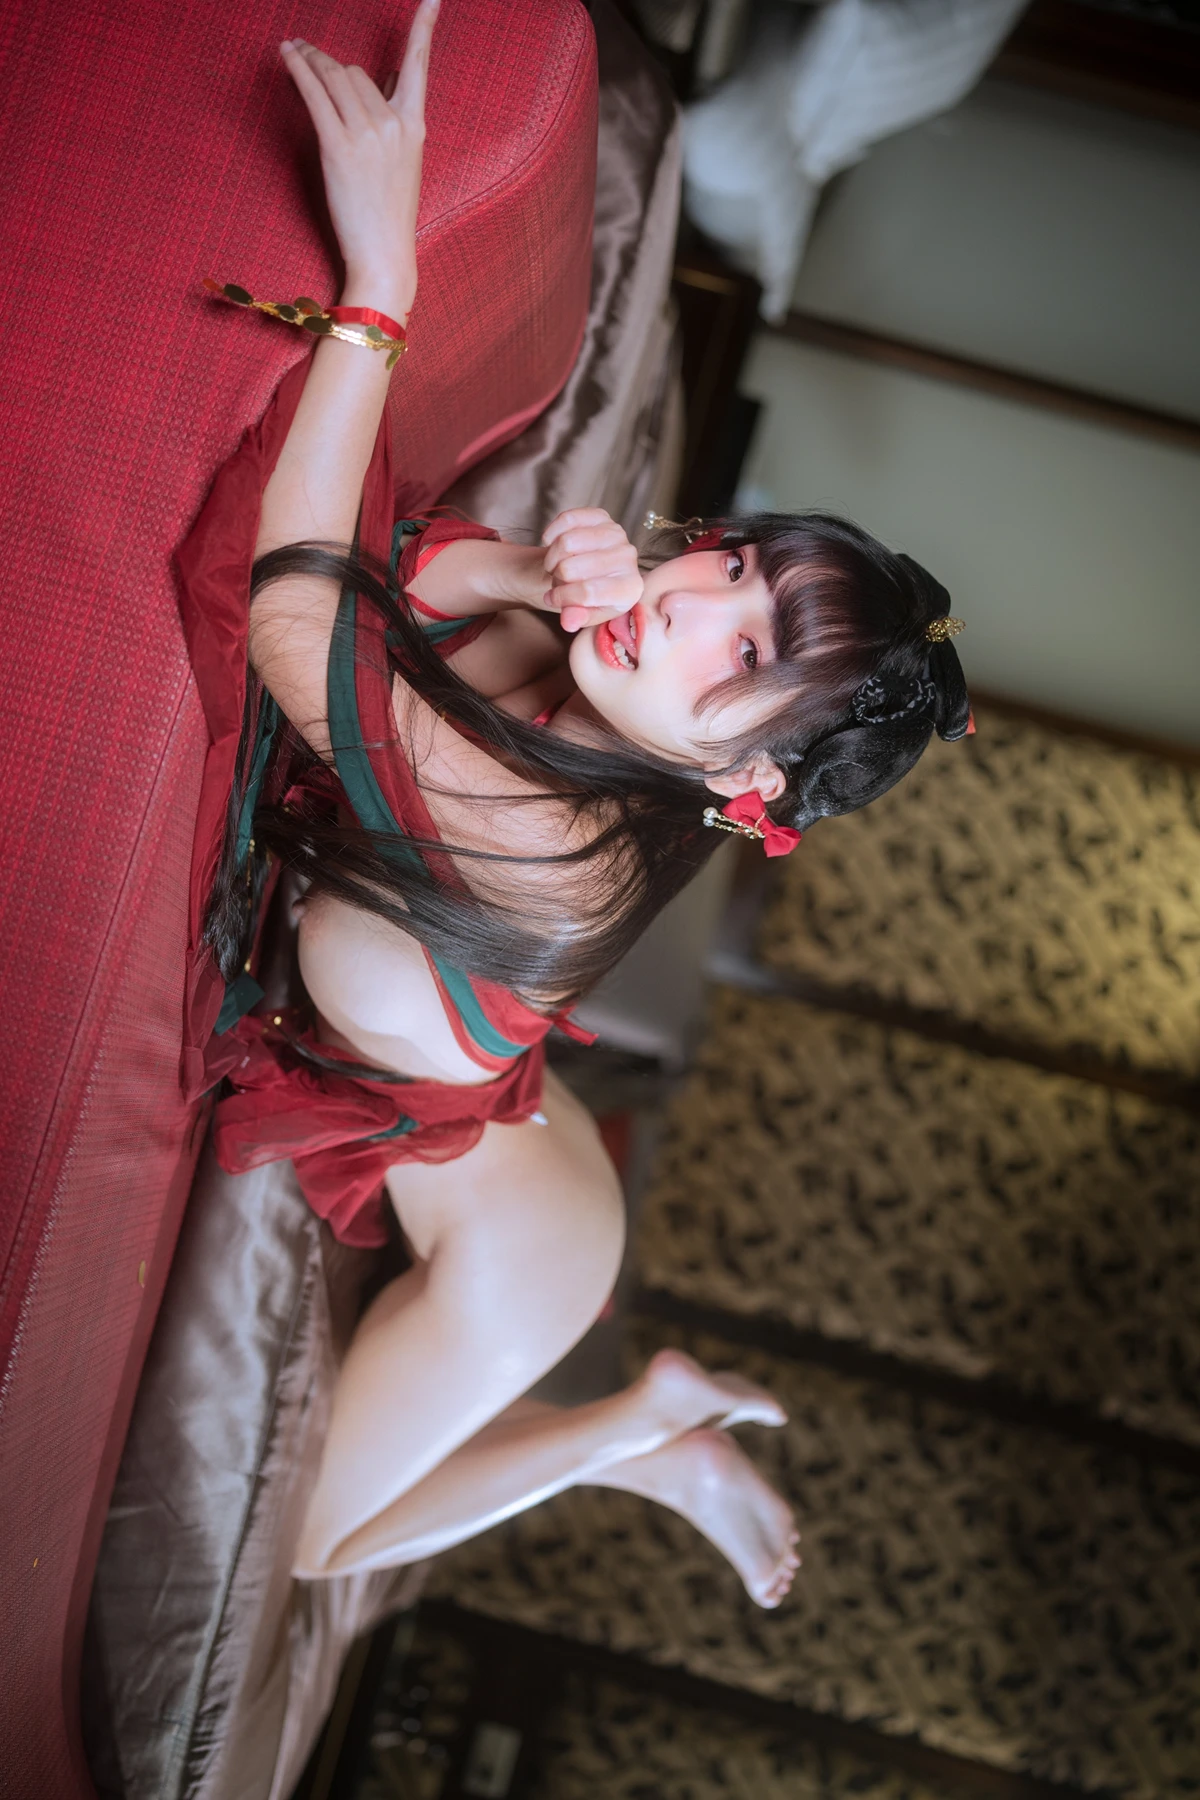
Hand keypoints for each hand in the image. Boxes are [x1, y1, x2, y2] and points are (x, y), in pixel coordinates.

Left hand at [280, 0, 438, 317]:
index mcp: (414, 126)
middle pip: (356, 72)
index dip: (424, 28)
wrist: (384, 255)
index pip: (419, 66)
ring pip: (335, 77)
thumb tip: (381, 88)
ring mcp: (367, 134)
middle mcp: (394, 123)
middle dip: (329, 63)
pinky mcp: (339, 148)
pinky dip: (297, 70)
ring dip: (310, 62)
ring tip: (292, 53)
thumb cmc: (390, 217)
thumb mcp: (404, 165)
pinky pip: (314, 95)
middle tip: (306, 54)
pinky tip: (286, 56)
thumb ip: (395, 124)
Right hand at [540, 509, 643, 631]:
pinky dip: (552, 536)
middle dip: (557, 578)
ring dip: (552, 558)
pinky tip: (553, 545)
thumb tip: (568, 622)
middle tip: (559, 581)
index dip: (562, 597)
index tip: (552, 599)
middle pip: (571, 568)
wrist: (589, 571)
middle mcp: (629, 558)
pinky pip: (566, 520)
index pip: (588, 592)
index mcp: (630, 588)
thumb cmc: (590, 597)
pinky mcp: (602, 516)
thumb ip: (578, 618)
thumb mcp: (585, 613)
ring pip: (566, 542)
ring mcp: (616, 533)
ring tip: (557, 566)